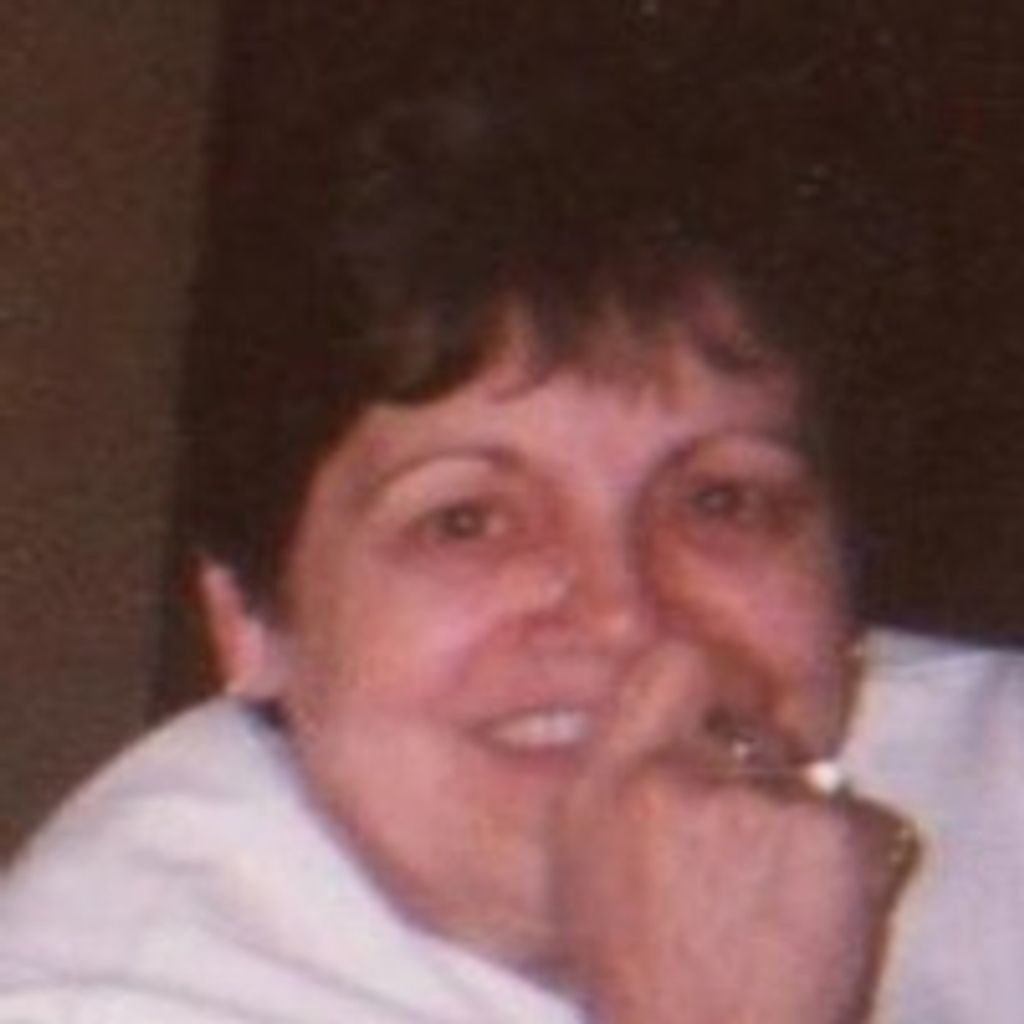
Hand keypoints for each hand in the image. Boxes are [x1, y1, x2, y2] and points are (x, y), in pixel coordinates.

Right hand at [553, 647, 916, 1023]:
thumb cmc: (638, 962)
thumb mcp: (581, 853)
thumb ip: (613, 759)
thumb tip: (655, 689)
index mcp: (612, 778)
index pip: (675, 662)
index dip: (709, 680)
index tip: (722, 713)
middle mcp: (684, 777)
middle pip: (746, 724)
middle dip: (750, 770)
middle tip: (740, 847)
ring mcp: (765, 802)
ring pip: (800, 775)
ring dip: (793, 818)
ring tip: (769, 895)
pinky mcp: (836, 836)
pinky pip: (853, 815)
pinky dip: (842, 854)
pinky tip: (808, 909)